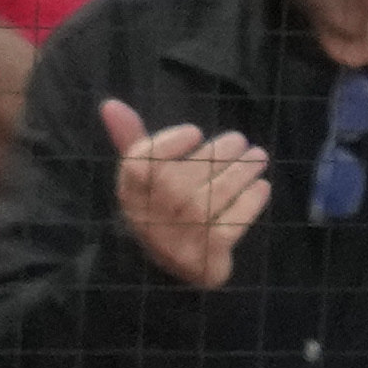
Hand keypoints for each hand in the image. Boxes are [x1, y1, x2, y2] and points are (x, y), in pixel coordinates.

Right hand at [99, 96, 269, 289]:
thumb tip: (109, 104)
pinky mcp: (209, 248)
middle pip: (198, 165)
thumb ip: (130, 138)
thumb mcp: (142, 175)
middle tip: (240, 144)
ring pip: (225, 185)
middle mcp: (154, 211)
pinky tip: (258, 188)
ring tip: (256, 159)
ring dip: (248, 167)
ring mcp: (183, 231)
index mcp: (132, 191)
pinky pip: (239, 213)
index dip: (175, 140)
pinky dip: (255, 196)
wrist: (174, 263)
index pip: (146, 159)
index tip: (195, 134)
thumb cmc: (160, 205)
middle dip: (227, 148)